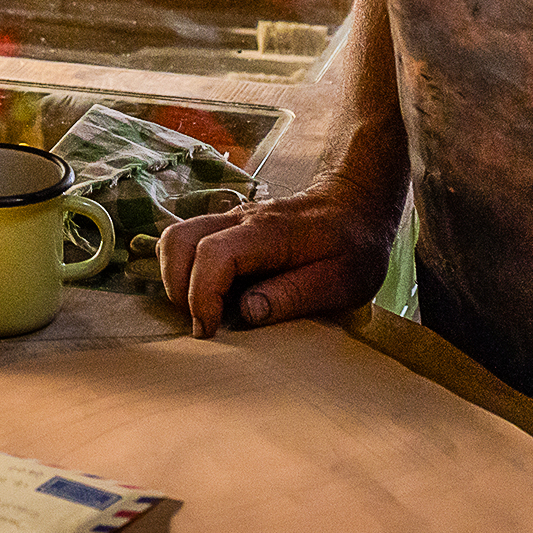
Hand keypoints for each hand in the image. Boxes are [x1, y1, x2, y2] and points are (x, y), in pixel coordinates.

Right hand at [155, 175, 393, 336]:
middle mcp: (240, 219)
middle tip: (203, 324)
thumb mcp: (341, 281)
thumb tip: (246, 313)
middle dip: (178, 289)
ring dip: (175, 278)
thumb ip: (294, 296)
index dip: (202, 296)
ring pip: (175, 237)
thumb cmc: (354, 245)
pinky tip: (208, 294)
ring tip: (202, 310)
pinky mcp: (227, 227)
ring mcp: (230, 219)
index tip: (210, 330)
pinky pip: (187, 240)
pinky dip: (183, 269)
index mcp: (268, 233)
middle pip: (178, 240)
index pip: (212, 254)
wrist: (357, 203)